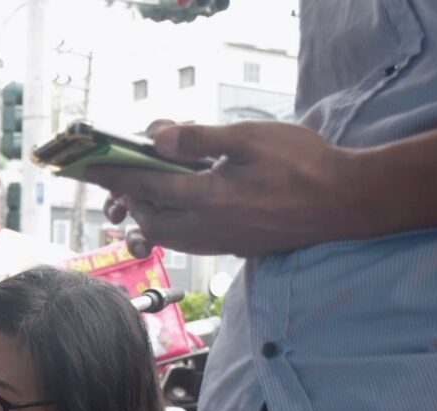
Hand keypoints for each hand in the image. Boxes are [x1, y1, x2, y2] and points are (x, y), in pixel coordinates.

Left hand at [88, 119, 359, 256]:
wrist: (344, 202)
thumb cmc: (303, 164)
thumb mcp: (251, 138)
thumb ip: (201, 138)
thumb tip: (158, 137)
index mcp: (208, 197)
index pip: (147, 186)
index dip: (116, 175)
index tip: (93, 168)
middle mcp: (208, 227)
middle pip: (150, 220)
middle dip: (131, 201)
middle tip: (122, 180)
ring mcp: (221, 242)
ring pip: (168, 237)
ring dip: (151, 217)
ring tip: (146, 195)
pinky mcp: (234, 247)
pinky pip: (190, 242)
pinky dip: (174, 227)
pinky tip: (180, 211)